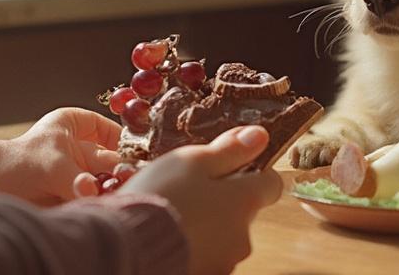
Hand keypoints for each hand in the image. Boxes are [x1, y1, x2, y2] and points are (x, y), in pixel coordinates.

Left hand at [0, 108, 121, 204]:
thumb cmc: (15, 165)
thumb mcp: (51, 167)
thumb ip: (77, 180)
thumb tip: (92, 191)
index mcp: (74, 124)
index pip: (110, 129)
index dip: (125, 142)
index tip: (139, 156)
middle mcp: (80, 147)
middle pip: (111, 159)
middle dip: (120, 172)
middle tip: (131, 183)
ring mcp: (78, 171)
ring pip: (106, 180)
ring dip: (111, 189)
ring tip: (120, 196)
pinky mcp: (75, 193)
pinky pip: (97, 196)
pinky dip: (102, 202)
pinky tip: (108, 205)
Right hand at [119, 126, 282, 274]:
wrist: (127, 245)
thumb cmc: (160, 196)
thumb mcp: (191, 161)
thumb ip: (229, 150)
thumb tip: (259, 136)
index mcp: (244, 202)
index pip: (271, 184)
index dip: (253, 170)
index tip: (228, 166)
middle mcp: (242, 236)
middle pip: (243, 211)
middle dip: (222, 200)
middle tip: (187, 189)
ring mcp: (224, 261)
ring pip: (222, 234)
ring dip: (206, 223)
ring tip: (173, 213)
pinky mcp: (206, 274)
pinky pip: (205, 254)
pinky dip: (192, 244)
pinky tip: (169, 235)